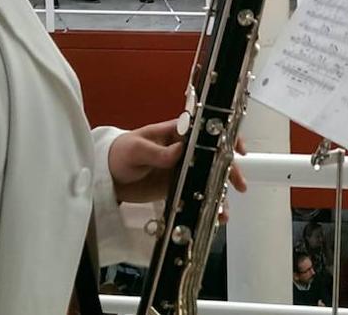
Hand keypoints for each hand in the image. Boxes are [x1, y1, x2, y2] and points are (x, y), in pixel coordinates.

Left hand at [108, 120, 247, 204]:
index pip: (208, 130)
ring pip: (210, 177)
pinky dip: (208, 204)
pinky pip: (198, 193)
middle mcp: (186, 150)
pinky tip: (214, 216)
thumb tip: (179, 152)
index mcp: (178, 133)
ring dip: (220, 191)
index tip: (238, 149)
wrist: (109, 176)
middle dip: (230, 169)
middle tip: (238, 184)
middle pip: (215, 157)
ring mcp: (185, 169)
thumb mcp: (136, 150)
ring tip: (224, 211)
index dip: (226, 136)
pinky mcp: (179, 186)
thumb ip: (157, 152)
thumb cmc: (121, 153)